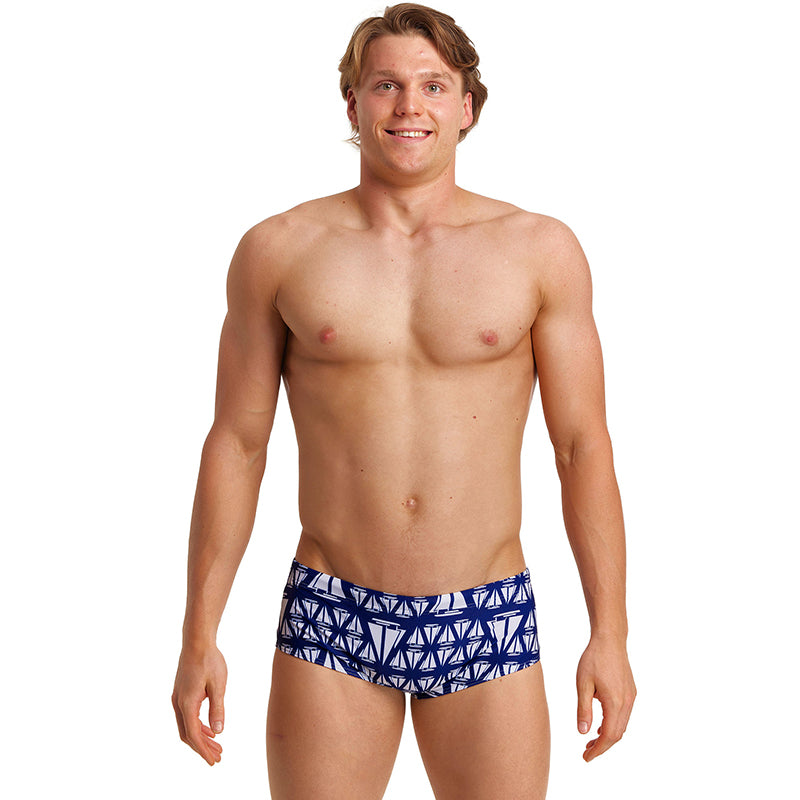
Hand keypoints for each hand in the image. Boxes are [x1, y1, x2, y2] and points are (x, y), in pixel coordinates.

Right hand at [172, 644, 227, 764]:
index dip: (203, 750)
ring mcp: (178, 698)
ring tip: (217, 746)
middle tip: (218, 757)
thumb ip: (218, 708)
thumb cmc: (209, 660)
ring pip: (187, 726)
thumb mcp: (218, 685)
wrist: (197, 641)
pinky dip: (198, 726)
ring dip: (201, 737)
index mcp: (187, 703)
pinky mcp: (181, 693)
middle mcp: (178, 703)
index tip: (214, 760)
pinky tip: (210, 729)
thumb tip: (218, 731)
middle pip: (188, 734)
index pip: (193, 735)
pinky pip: (187, 716)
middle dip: (202, 747)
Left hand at [576, 636, 635, 761]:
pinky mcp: (631, 692)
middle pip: (617, 734)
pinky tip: (601, 724)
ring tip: (591, 740)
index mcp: (615, 702)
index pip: (609, 736)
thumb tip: (583, 732)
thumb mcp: (583, 684)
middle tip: (586, 751)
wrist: (610, 640)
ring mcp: (631, 697)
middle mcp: (627, 703)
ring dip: (608, 735)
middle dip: (602, 746)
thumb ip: (583, 709)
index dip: (599, 750)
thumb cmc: (594, 659)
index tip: (586, 758)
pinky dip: (613, 724)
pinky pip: (624, 715)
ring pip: (622, 725)